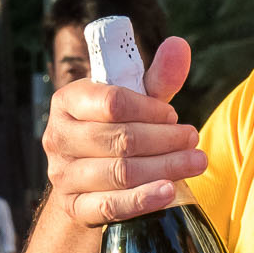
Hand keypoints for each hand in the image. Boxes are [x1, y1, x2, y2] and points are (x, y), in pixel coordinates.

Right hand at [42, 36, 207, 225]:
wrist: (92, 181)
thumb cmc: (119, 130)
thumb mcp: (136, 103)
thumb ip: (158, 77)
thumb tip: (180, 45)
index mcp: (68, 101)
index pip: (112, 103)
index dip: (149, 109)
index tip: (173, 116)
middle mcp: (58, 137)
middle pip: (119, 139)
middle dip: (165, 140)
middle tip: (194, 140)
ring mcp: (62, 175)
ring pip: (119, 172)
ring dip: (164, 168)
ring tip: (195, 163)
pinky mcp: (74, 207)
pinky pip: (109, 205)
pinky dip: (142, 200)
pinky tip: (169, 192)